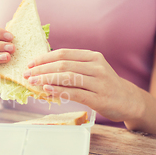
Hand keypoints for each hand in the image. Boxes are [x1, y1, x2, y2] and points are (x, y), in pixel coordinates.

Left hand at [23, 49, 141, 121]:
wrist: (128, 101)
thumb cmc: (104, 84)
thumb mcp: (92, 69)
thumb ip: (73, 66)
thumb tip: (43, 67)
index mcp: (92, 57)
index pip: (63, 53)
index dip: (44, 58)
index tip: (30, 63)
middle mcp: (96, 67)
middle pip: (63, 65)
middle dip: (41, 69)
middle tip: (27, 74)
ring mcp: (99, 83)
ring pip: (67, 78)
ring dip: (47, 79)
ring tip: (32, 82)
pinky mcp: (99, 98)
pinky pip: (75, 93)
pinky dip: (59, 91)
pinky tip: (47, 91)